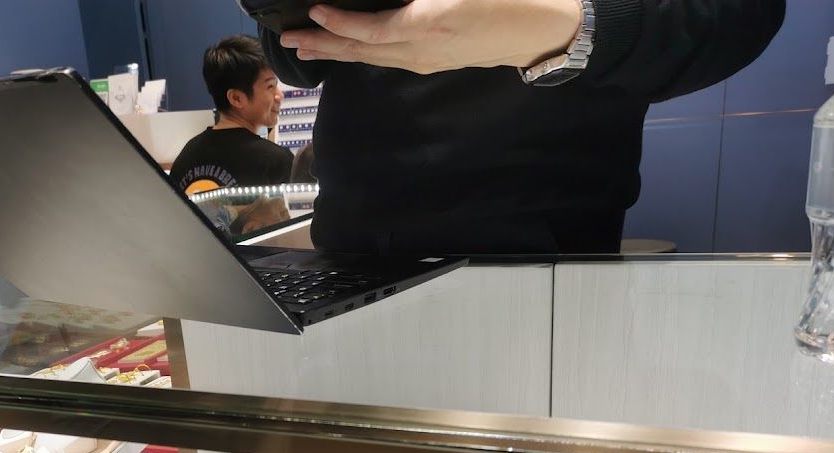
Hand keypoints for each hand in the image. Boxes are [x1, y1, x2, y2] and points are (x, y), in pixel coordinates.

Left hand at [279, 0, 580, 73]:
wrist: (545, 30)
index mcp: (431, 23)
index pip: (373, 30)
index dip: (341, 23)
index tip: (314, 11)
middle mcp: (423, 49)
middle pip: (362, 50)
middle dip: (323, 43)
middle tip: (289, 40)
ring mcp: (426, 59)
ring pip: (371, 58)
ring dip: (336, 51)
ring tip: (306, 47)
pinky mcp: (432, 61)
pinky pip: (387, 58)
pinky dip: (360, 52)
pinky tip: (347, 48)